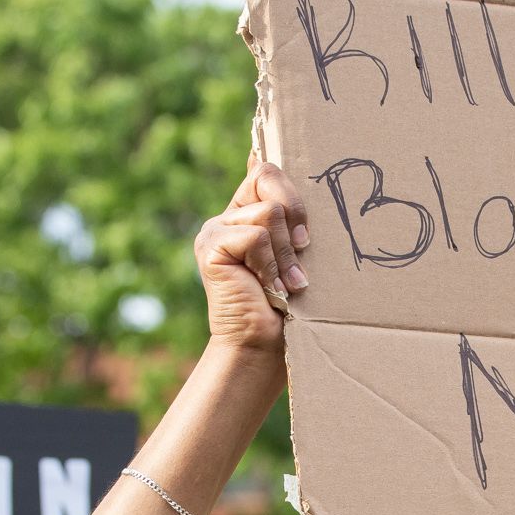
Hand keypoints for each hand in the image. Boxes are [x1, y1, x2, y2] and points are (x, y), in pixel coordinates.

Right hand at [192, 158, 309, 356]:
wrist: (262, 346)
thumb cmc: (286, 304)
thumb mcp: (297, 252)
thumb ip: (292, 217)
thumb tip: (280, 168)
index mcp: (246, 212)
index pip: (262, 169)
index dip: (285, 178)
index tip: (301, 206)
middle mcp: (227, 216)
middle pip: (268, 176)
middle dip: (296, 215)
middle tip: (303, 251)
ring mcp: (215, 230)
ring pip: (269, 212)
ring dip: (287, 253)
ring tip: (286, 282)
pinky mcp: (211, 246)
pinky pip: (256, 236)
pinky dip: (270, 264)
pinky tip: (270, 287)